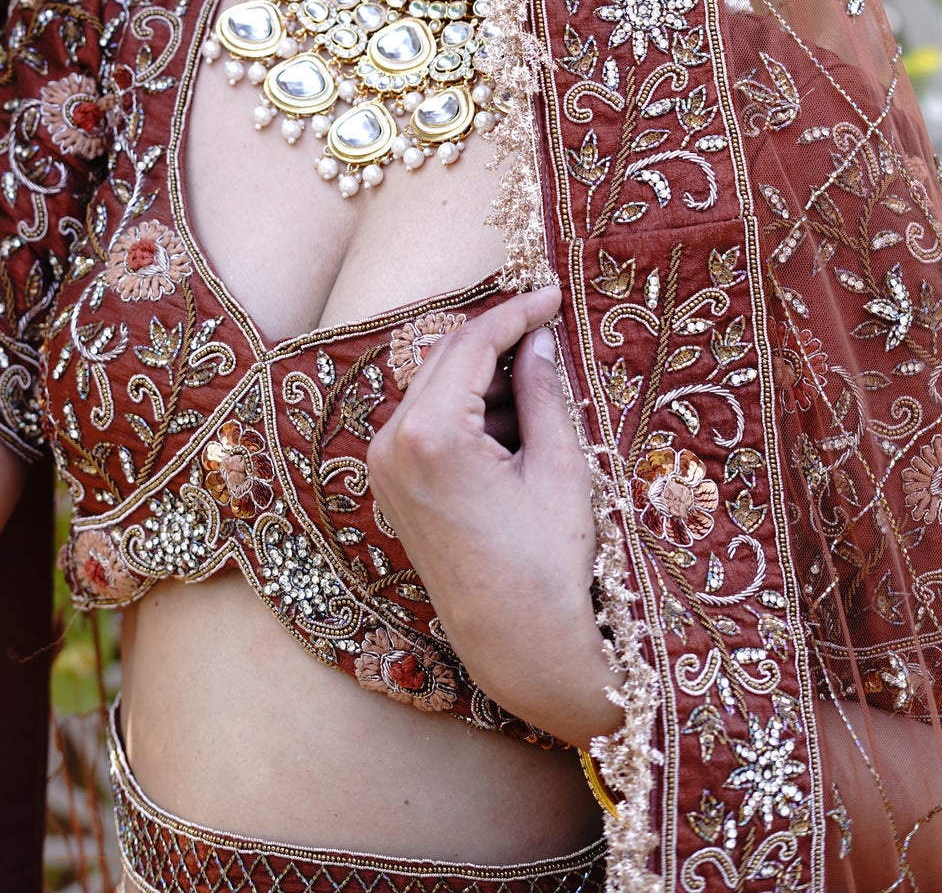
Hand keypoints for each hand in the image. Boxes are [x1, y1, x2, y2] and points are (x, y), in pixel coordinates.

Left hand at [366, 285, 621, 746]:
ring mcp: (384, 466)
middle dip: (498, 341)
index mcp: (431, 434)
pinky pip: (427, 422)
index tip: (553, 294)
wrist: (517, 646)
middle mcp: (392, 442)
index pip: (472, 343)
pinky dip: (466, 410)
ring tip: (542, 389)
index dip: (517, 313)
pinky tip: (513, 423)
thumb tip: (539, 338)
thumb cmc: (547, 563)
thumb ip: (541, 391)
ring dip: (484, 377)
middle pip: (447, 359)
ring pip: (436, 388)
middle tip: (550, 328)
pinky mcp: (391, 485)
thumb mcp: (557, 466)